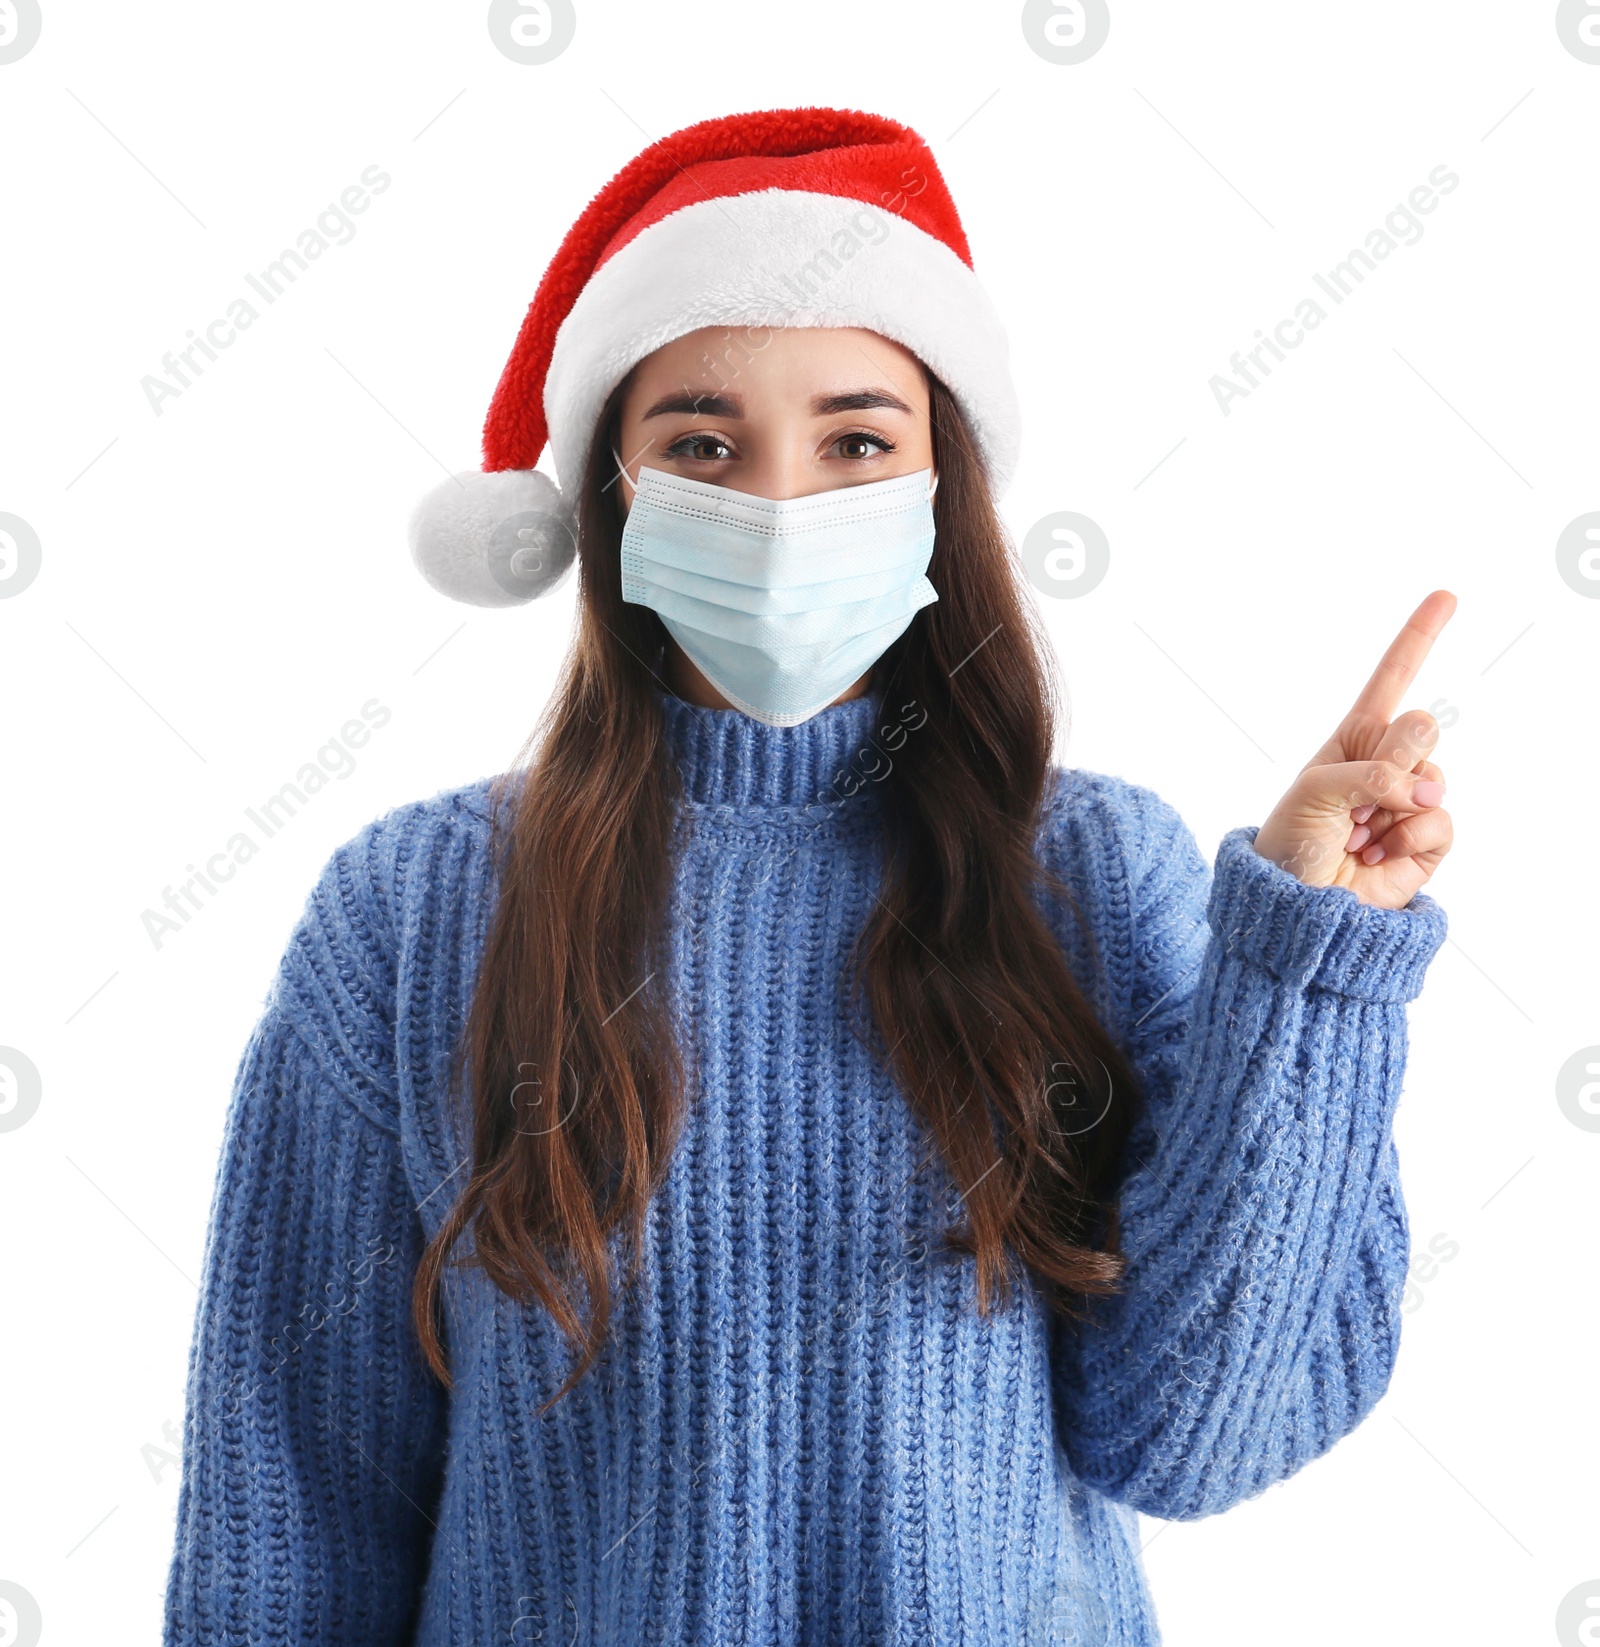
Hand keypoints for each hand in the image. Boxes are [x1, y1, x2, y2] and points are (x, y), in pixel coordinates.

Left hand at [1253, 591, 1455, 909]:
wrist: (1297, 909)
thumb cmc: (1291, 844)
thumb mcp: (1313, 792)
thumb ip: (1371, 772)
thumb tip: (1428, 789)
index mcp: (1353, 740)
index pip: (1390, 680)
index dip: (1418, 637)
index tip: (1446, 596)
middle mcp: (1387, 764)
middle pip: (1421, 729)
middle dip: (1395, 759)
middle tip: (1359, 795)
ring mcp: (1409, 801)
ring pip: (1435, 780)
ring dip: (1394, 810)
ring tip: (1359, 836)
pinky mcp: (1426, 840)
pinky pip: (1442, 822)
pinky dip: (1409, 840)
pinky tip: (1377, 857)